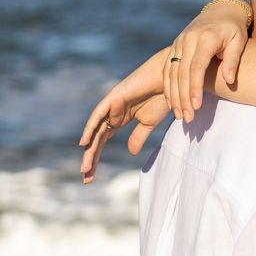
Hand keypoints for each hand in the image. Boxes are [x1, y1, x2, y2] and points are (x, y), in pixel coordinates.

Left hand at [79, 49, 172, 182]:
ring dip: (89, 149)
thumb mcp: (149, 123)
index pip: (102, 141)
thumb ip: (138, 137)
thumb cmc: (162, 97)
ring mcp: (111, 106)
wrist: (171, 78)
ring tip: (85, 167)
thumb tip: (130, 153)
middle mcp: (112, 114)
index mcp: (119, 120)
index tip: (91, 177)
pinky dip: (90, 128)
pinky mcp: (113, 98)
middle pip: (96, 139)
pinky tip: (84, 143)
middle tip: (86, 177)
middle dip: (90, 158)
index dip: (97, 158)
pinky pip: (97, 115)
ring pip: (95, 131)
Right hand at [166, 0, 250, 122]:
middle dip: (183, 97)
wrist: (221, 11)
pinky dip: (168, 87)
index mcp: (205, 38)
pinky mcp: (175, 47)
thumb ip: (233, 60)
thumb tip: (229, 81)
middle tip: (188, 118)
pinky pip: (167, 69)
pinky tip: (171, 103)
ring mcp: (179, 43)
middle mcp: (188, 40)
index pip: (196, 67)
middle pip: (182, 73)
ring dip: (174, 95)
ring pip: (171, 73)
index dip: (195, 88)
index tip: (197, 106)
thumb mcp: (239, 41)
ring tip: (180, 115)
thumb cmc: (235, 29)